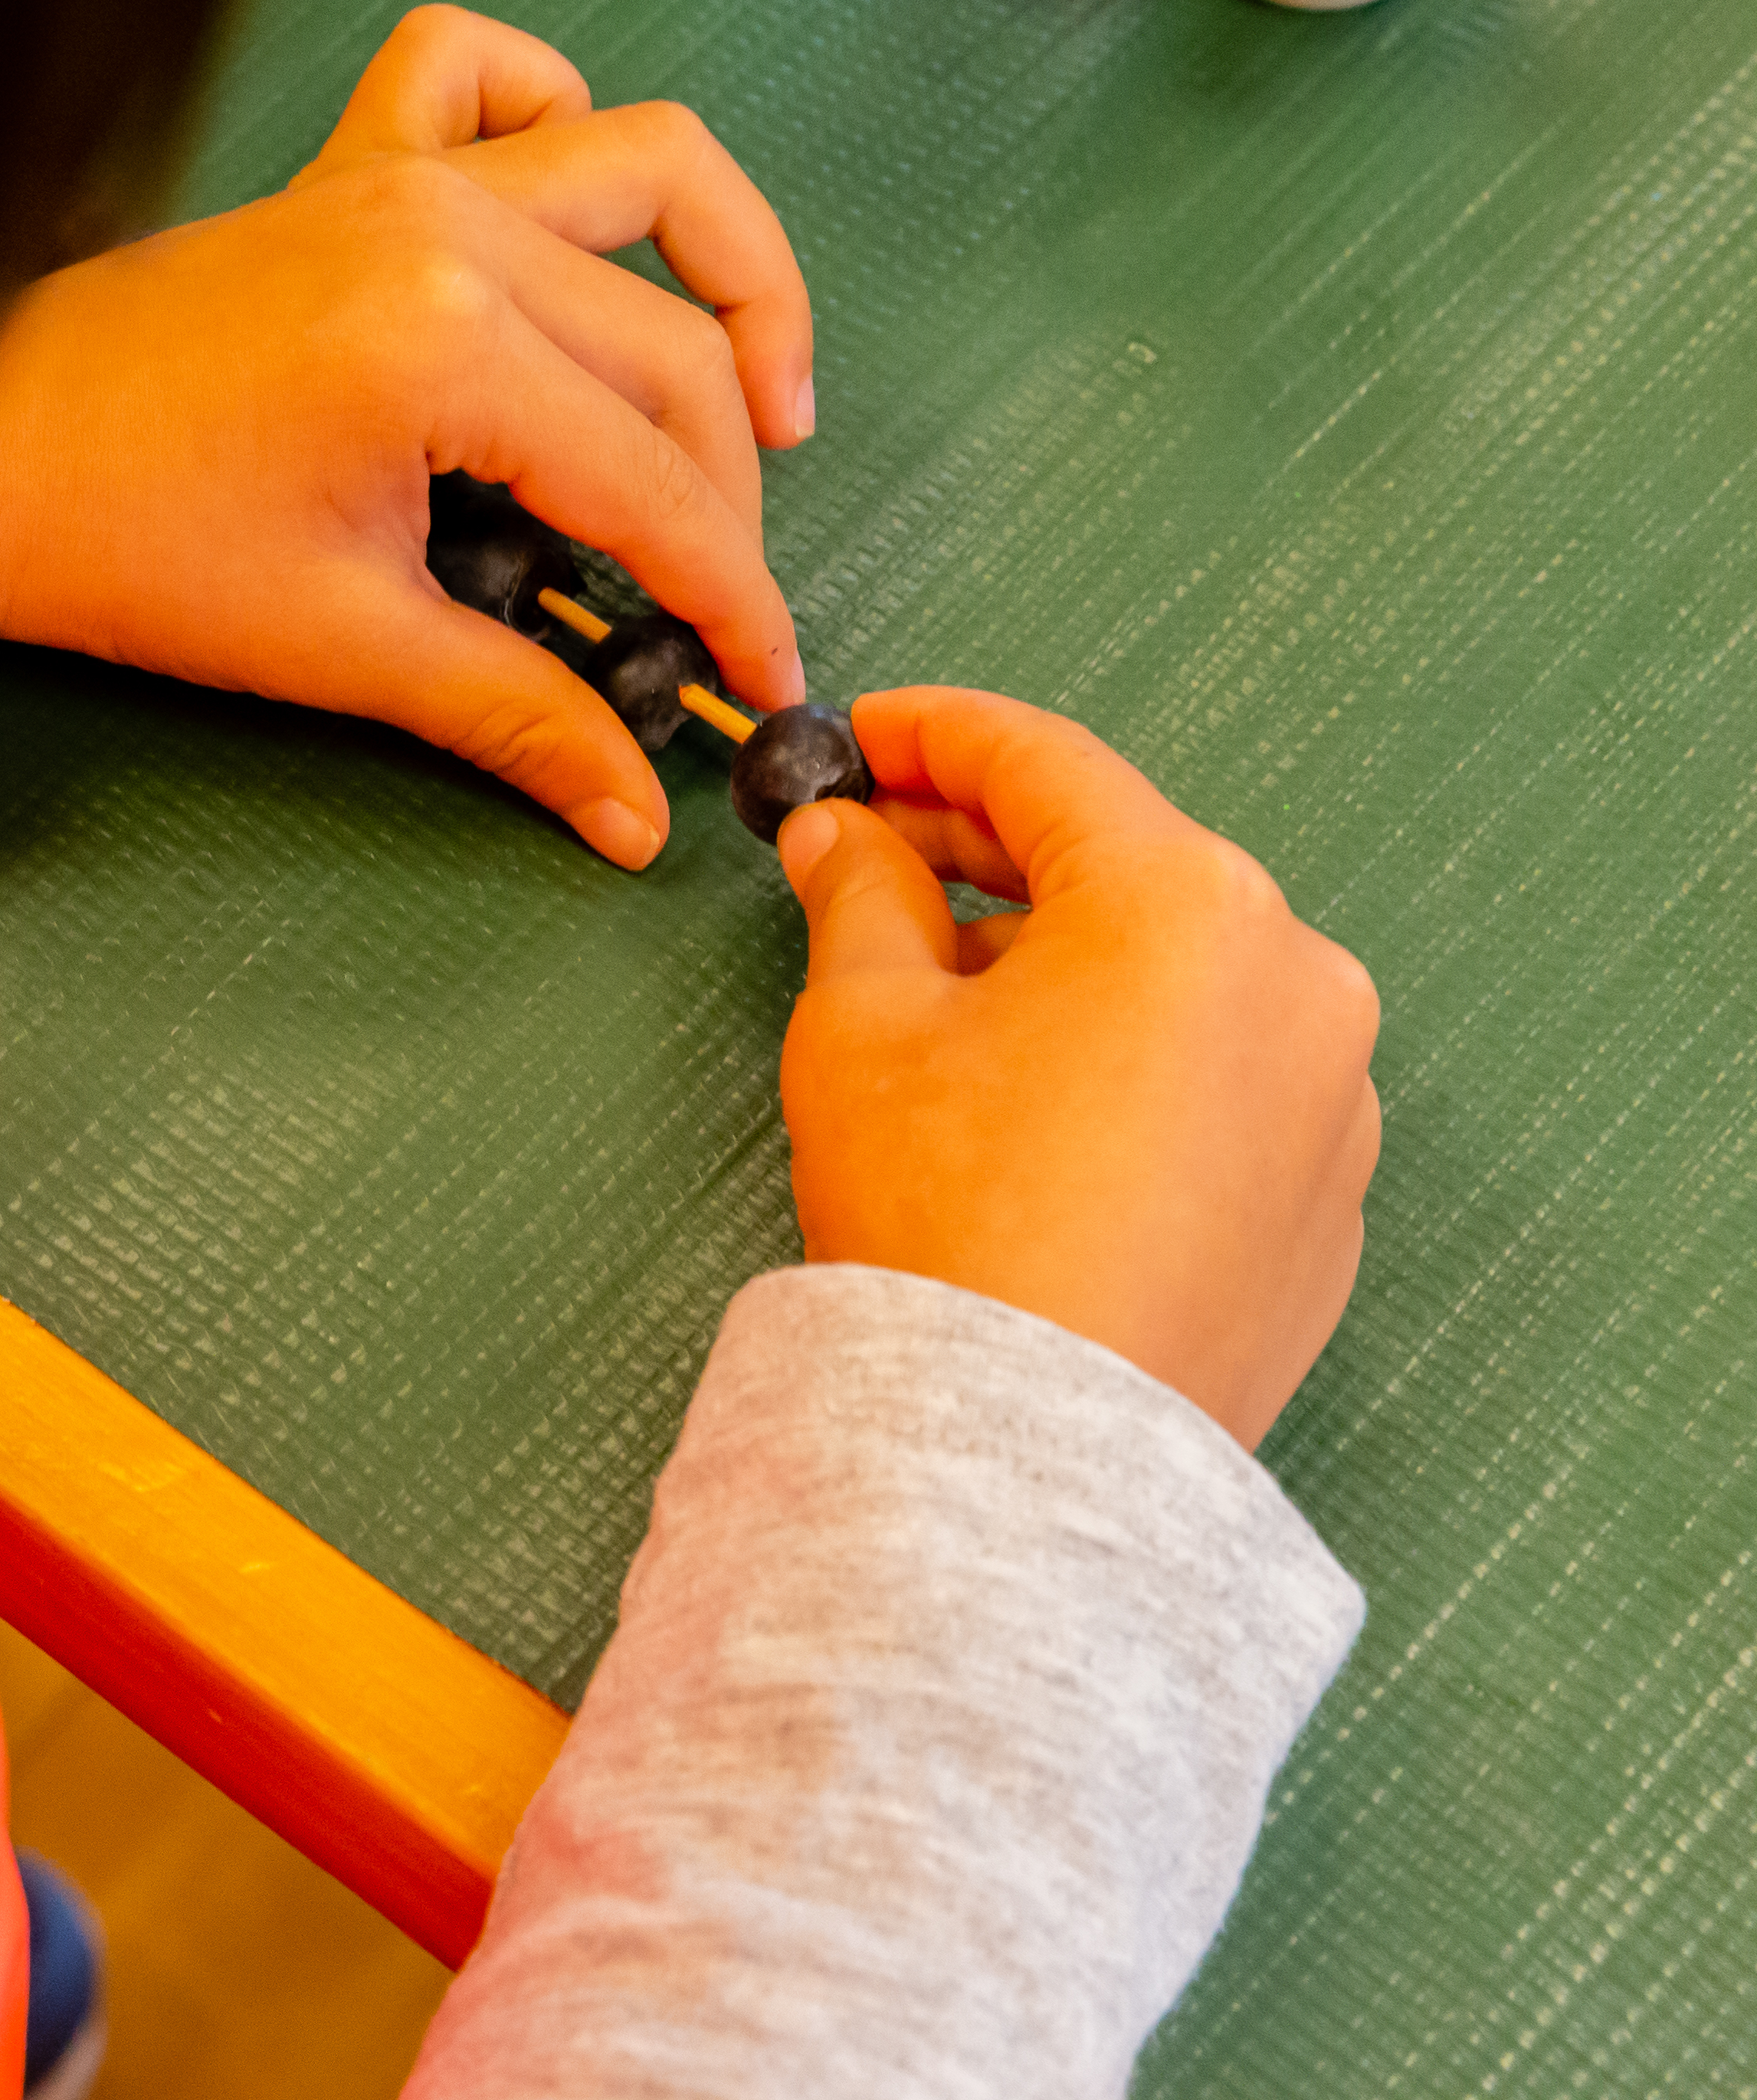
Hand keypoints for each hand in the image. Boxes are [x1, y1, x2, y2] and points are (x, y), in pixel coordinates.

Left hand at [0, 6, 813, 868]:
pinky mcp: (347, 166)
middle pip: (675, 346)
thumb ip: (516, 716)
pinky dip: (552, 116)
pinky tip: (573, 228)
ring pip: (641, 166)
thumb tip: (638, 817)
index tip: (766, 677)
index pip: (655, 482)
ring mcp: (399, 175)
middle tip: (718, 598)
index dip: (731, 593)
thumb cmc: (130, 552)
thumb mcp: (346, 646)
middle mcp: (447, 229)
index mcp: (449, 344)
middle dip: (729, 487)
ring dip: (724, 267)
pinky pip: (481, 73)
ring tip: (750, 396)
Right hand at [775, 688, 1377, 1447]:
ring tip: (945, 993)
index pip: (1043, 763)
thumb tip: (849, 840)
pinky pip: (1223, 1072)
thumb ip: (860, 897)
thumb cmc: (952, 1219)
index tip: (861, 736)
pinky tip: (1036, 1101)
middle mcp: (1293, 971)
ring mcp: (1333, 1088)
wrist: (1037, 1447)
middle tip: (874, 855)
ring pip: (1179, 969)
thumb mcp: (860, 1024)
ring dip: (1065, 953)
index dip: (931, 735)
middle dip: (989, 850)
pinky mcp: (1332, 1188)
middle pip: (1124, 862)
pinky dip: (1132, 1052)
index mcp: (1182, 900)